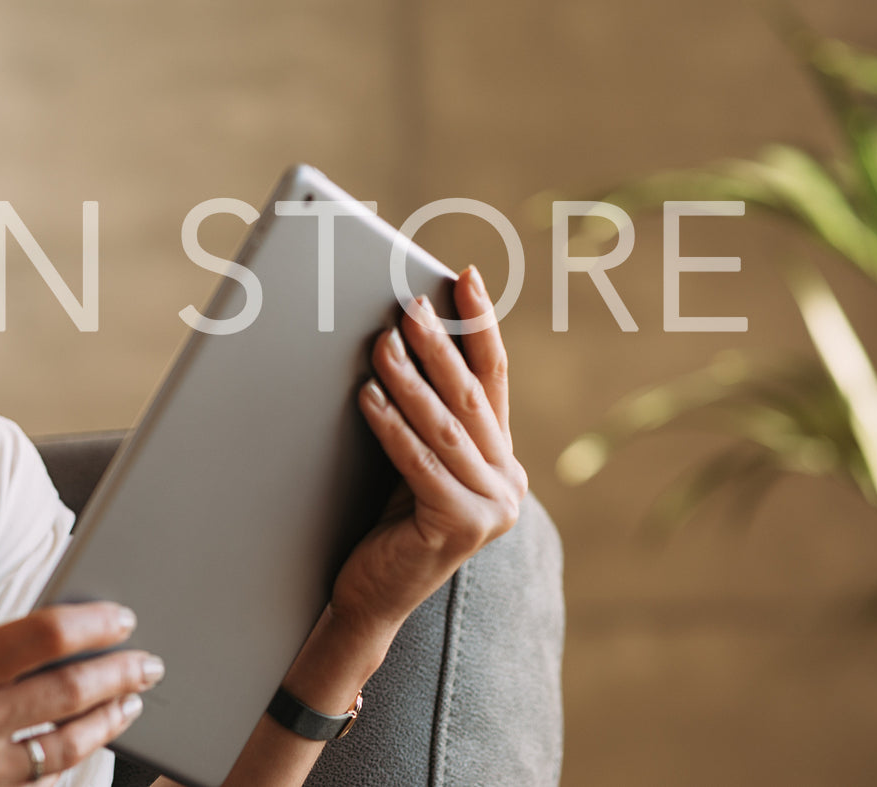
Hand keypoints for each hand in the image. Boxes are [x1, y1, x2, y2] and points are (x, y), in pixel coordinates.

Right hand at [0, 602, 161, 786]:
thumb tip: (49, 645)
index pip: (46, 634)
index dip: (95, 623)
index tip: (124, 619)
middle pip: (69, 690)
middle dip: (119, 675)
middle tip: (148, 664)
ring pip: (64, 744)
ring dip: (106, 722)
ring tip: (128, 704)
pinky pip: (36, 782)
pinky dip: (66, 762)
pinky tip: (83, 747)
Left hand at [329, 266, 526, 641]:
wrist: (371, 598)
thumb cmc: (386, 522)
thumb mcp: (416, 461)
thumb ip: (429, 414)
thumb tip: (402, 333)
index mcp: (503, 459)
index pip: (494, 378)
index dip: (480, 326)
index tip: (466, 278)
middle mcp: (508, 482)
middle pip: (471, 398)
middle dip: (440, 347)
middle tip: (412, 306)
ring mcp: (491, 509)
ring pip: (445, 428)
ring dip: (411, 380)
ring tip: (382, 342)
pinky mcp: (459, 527)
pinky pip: (419, 462)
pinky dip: (392, 426)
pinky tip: (368, 396)